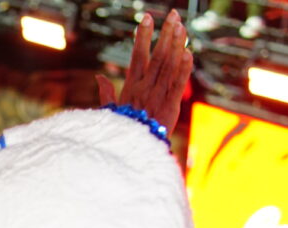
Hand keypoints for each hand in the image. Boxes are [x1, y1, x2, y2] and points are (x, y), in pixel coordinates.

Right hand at [96, 10, 193, 132]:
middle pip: (157, 55)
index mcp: (131, 86)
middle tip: (174, 14)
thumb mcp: (111, 110)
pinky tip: (189, 53)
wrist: (131, 152)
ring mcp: (158, 95)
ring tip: (182, 26)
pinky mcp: (171, 106)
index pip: (138, 55)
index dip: (143, 36)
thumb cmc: (122, 131)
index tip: (147, 18)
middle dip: (165, 33)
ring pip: (169, 66)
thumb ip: (107, 92)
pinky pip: (178, 84)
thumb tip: (98, 77)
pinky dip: (184, 69)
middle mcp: (145, 87)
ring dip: (176, 45)